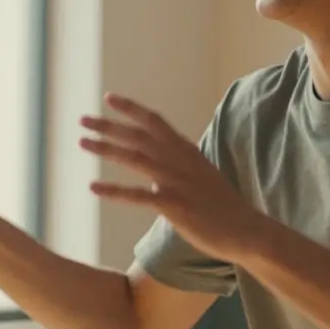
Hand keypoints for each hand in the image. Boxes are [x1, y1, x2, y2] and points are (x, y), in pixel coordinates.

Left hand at [78, 93, 265, 262]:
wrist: (247, 230)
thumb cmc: (224, 208)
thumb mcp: (203, 176)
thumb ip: (180, 167)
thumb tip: (159, 171)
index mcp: (187, 151)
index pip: (155, 122)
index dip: (131, 109)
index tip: (108, 98)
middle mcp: (180, 160)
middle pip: (138, 136)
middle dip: (108, 126)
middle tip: (82, 120)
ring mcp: (177, 181)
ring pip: (134, 158)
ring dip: (106, 148)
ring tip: (82, 143)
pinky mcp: (174, 205)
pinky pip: (138, 195)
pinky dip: (114, 191)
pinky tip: (92, 188)